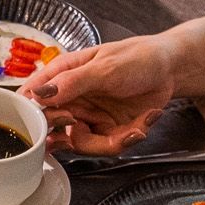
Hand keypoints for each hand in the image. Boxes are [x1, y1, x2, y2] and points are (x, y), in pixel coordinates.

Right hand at [21, 35, 179, 155]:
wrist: (169, 68)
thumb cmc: (136, 58)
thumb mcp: (103, 68)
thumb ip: (71, 82)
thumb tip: (38, 94)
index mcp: (63, 77)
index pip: (34, 98)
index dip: (36, 114)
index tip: (54, 119)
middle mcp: (72, 100)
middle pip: (54, 129)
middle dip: (70, 136)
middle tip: (88, 128)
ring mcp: (89, 117)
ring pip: (81, 144)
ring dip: (108, 143)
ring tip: (133, 131)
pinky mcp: (108, 130)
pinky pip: (107, 146)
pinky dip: (127, 139)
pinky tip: (142, 125)